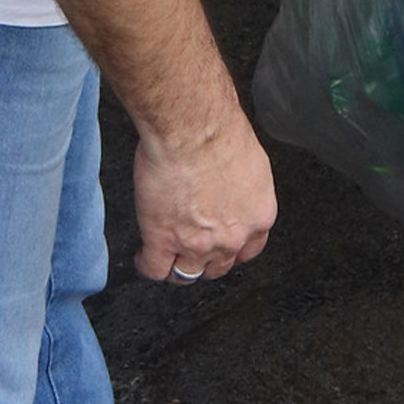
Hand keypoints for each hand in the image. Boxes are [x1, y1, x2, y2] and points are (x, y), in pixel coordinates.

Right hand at [131, 105, 276, 283]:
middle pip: (219, 267)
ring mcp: (198, 244)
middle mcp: (232, 236)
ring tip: (166, 257)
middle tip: (191, 248)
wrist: (194, 128)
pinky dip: (147, 264)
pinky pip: (155, 269)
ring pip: (187, 274)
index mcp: (258, 215)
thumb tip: (233, 189)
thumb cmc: (222, 132)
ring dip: (177, 267)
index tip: (221, 245)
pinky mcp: (163, 240)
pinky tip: (144, 254)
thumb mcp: (251, 164)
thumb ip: (244, 187)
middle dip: (205, 260)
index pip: (249, 250)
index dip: (231, 250)